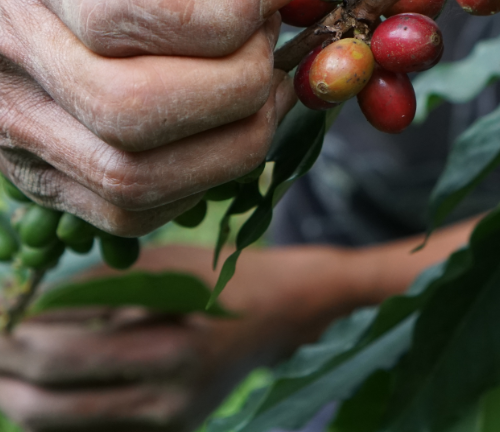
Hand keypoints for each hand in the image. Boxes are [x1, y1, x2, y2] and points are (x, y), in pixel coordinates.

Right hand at [0, 0, 297, 233]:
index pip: (123, 8)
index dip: (224, 8)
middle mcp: (6, 53)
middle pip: (133, 109)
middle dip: (239, 82)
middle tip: (271, 43)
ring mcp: (12, 127)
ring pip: (135, 178)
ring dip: (234, 141)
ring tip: (267, 88)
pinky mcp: (36, 176)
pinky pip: (129, 210)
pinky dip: (200, 181)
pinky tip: (226, 128)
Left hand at [0, 245, 354, 431]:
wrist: (286, 314)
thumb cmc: (226, 277)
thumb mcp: (164, 267)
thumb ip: (94, 287)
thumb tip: (23, 302)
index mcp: (170, 353)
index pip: (58, 355)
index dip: (9, 334)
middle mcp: (167, 403)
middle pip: (47, 404)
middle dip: (1, 372)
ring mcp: (166, 427)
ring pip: (58, 428)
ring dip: (17, 398)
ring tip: (3, 364)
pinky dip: (52, 412)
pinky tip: (40, 383)